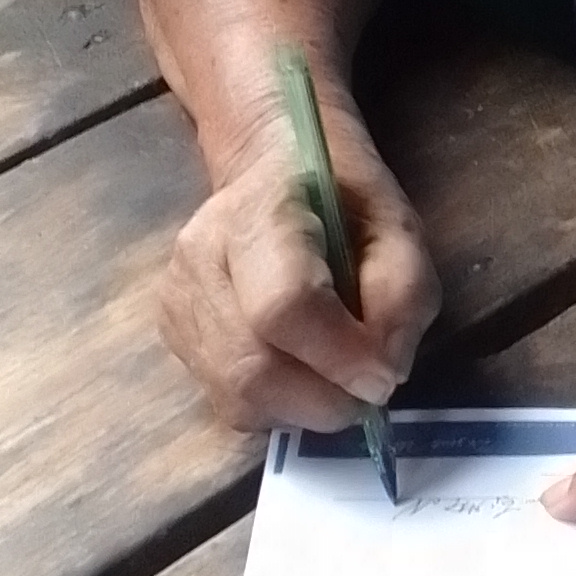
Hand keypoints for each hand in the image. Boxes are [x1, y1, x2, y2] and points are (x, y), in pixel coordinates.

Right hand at [157, 98, 440, 432]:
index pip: (283, 307)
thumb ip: (403, 295)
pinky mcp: (172, 333)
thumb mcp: (399, 229)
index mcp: (260, 213)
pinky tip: (298, 367)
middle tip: (365, 391)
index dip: (338, 357)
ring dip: (301, 406)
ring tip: (334, 376)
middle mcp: (201, 258)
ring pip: (236, 396)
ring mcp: (176, 299)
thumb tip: (380, 376)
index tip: (382, 379)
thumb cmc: (344, 199)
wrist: (271, 169)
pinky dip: (276, 403)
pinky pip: (228, 399)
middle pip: (250, 368)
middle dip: (322, 400)